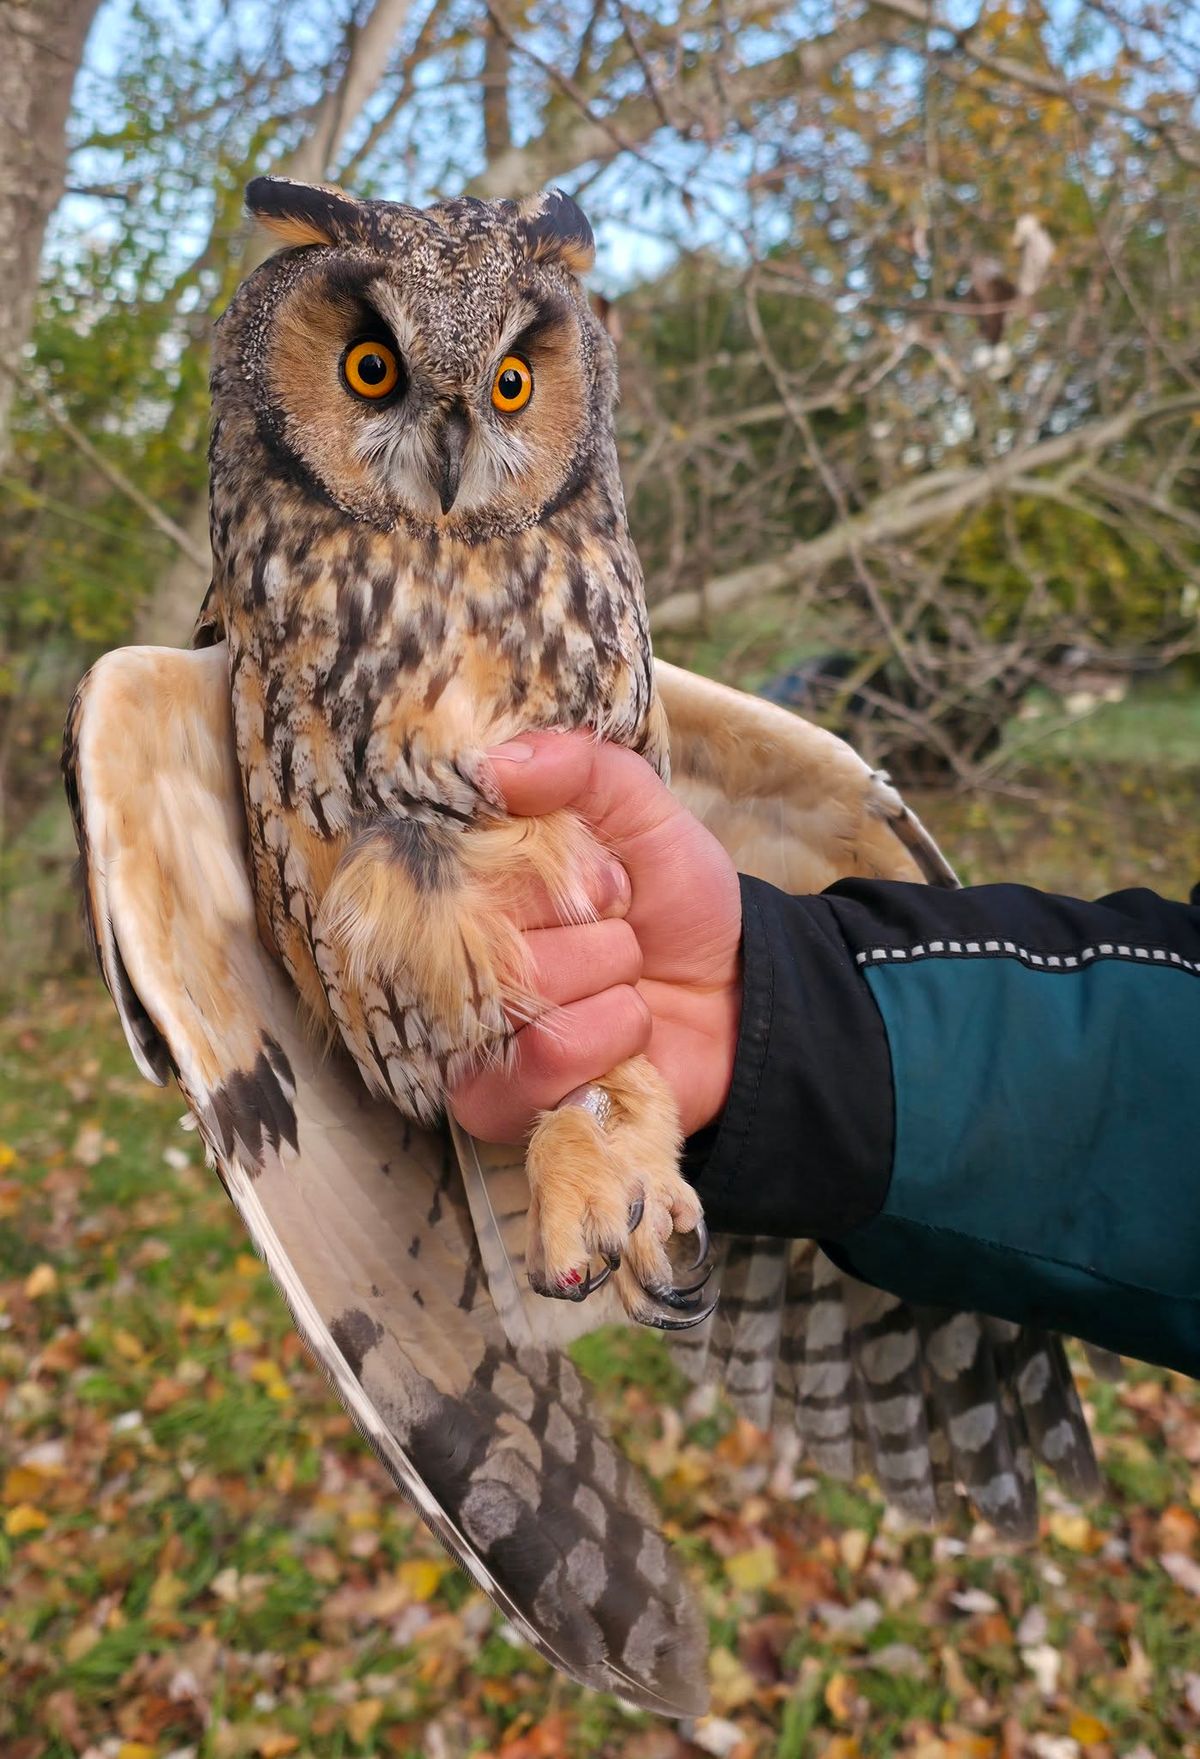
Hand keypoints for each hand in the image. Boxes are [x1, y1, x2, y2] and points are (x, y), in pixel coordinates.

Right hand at [449, 732, 742, 1142]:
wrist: (738, 999)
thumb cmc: (675, 905)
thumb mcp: (644, 813)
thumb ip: (581, 768)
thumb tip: (491, 764)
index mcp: (469, 884)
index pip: (458, 856)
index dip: (550, 865)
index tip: (607, 874)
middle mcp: (450, 957)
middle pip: (492, 928)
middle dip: (592, 923)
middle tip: (622, 928)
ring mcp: (465, 1035)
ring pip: (525, 991)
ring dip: (610, 979)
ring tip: (628, 979)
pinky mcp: (494, 1103)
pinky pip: (544, 1059)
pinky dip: (610, 1035)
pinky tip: (628, 1032)